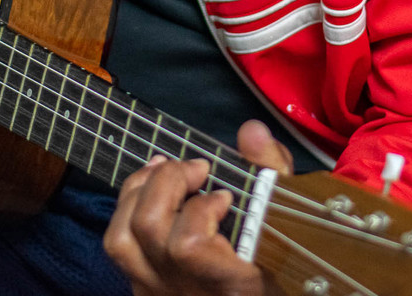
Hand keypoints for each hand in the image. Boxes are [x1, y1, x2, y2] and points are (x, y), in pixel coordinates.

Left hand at [104, 120, 293, 295]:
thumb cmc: (284, 272)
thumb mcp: (291, 227)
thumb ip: (273, 175)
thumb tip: (251, 132)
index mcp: (229, 284)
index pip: (187, 245)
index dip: (200, 209)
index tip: (226, 197)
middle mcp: (184, 291)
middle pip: (147, 228)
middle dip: (168, 181)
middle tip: (199, 169)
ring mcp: (158, 293)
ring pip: (120, 238)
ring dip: (139, 191)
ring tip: (166, 170)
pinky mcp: (143, 290)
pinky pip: (120, 247)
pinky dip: (129, 208)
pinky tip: (152, 191)